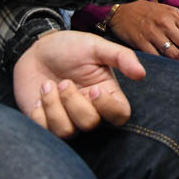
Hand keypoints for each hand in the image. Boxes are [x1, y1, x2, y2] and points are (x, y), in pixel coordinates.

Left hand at [13, 30, 146, 138]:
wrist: (37, 49)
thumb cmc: (69, 47)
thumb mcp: (96, 46)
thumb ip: (120, 57)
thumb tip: (141, 74)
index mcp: (106, 94)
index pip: (119, 115)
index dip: (107, 107)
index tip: (92, 88)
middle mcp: (90, 111)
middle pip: (90, 124)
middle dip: (73, 101)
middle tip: (64, 81)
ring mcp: (67, 120)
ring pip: (66, 131)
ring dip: (53, 105)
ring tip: (47, 85)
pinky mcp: (46, 124)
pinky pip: (45, 130)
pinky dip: (39, 110)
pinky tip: (39, 94)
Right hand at [107, 0, 178, 60]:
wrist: (122, 9)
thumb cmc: (147, 12)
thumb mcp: (167, 10)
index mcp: (174, 14)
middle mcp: (165, 23)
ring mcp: (153, 33)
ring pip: (175, 55)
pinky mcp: (141, 42)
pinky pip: (157, 58)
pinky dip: (164, 64)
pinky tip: (165, 63)